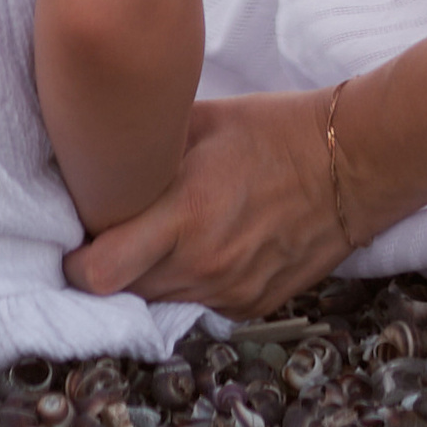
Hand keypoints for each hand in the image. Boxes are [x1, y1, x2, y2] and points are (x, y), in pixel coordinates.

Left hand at [64, 89, 344, 313]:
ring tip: (160, 233)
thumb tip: (97, 157)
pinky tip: (205, 242)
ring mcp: (229, 291)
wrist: (352, 164)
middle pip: (124, 292)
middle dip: (109, 268)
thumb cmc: (275, 130)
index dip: (75, 265)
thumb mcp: (203, 121)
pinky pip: (199, 302)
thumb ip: (148, 149)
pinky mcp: (252, 305)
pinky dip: (190, 280)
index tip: (74, 244)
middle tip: (113, 232)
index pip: (100, 274)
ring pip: (160, 301)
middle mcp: (203, 264)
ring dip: (148, 276)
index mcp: (185, 215)